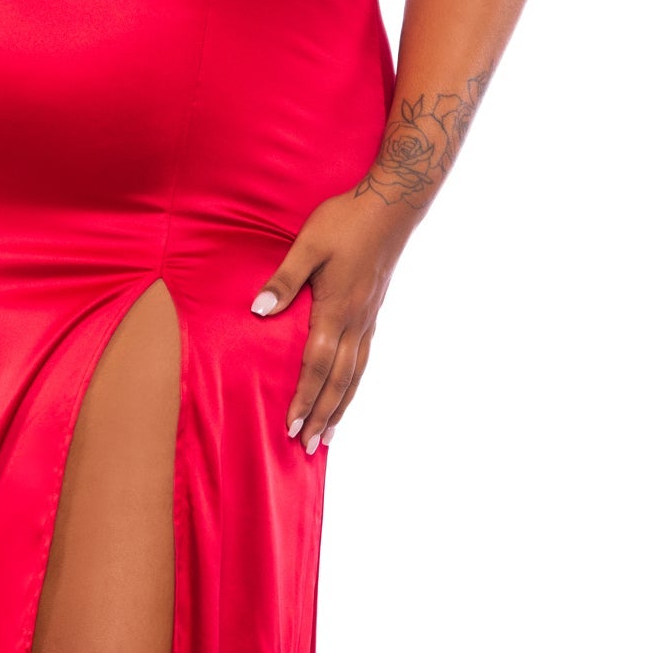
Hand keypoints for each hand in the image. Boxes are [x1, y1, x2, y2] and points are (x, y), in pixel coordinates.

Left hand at [250, 190, 415, 450]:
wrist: (392, 205)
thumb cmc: (345, 220)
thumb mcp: (308, 244)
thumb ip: (285, 279)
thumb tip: (259, 311)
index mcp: (336, 310)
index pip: (317, 366)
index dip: (303, 398)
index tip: (290, 426)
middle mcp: (355, 322)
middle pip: (338, 381)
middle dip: (321, 416)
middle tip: (308, 447)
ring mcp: (368, 319)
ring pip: (355, 375)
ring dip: (340, 407)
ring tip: (329, 434)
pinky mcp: (373, 312)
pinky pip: (364, 360)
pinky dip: (354, 384)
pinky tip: (348, 392)